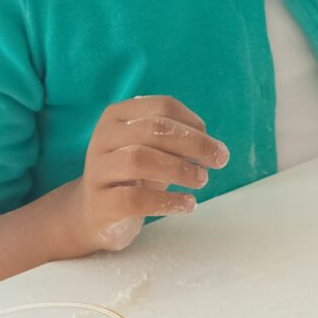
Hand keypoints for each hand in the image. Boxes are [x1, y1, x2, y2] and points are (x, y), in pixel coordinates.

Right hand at [62, 97, 228, 254]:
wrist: (98, 211)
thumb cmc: (136, 173)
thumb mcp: (156, 149)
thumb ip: (180, 140)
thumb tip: (214, 148)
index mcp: (119, 115)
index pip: (163, 106)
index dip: (195, 125)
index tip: (215, 146)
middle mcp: (103, 137)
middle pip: (153, 129)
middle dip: (194, 144)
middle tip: (219, 162)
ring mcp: (97, 170)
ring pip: (139, 160)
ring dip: (179, 169)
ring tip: (201, 181)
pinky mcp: (99, 203)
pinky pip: (134, 199)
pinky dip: (167, 201)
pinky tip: (188, 204)